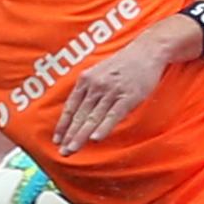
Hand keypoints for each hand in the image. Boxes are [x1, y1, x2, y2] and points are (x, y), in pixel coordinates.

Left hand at [54, 38, 169, 155]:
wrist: (147, 51)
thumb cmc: (124, 63)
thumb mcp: (100, 71)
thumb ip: (89, 88)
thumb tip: (80, 108)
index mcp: (86, 80)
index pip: (71, 107)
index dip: (63, 125)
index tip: (57, 140)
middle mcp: (95, 86)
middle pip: (80, 115)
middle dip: (69, 135)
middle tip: (63, 152)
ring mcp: (111, 91)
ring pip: (93, 118)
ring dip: (81, 136)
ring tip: (72, 149)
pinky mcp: (128, 97)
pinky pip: (113, 115)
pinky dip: (103, 127)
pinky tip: (95, 139)